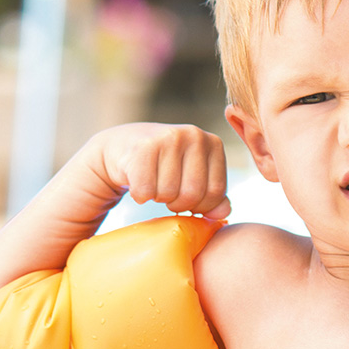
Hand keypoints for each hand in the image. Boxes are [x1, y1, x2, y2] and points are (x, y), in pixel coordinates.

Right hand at [93, 123, 230, 219]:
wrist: (124, 145)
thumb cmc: (167, 165)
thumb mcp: (195, 176)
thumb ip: (215, 196)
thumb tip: (224, 213)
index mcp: (214, 144)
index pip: (216, 192)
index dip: (201, 206)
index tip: (189, 200)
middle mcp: (195, 135)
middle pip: (193, 194)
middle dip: (179, 204)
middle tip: (169, 195)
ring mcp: (169, 138)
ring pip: (169, 194)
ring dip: (158, 198)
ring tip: (155, 184)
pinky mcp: (143, 147)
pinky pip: (145, 192)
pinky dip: (140, 196)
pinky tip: (138, 182)